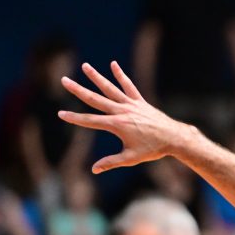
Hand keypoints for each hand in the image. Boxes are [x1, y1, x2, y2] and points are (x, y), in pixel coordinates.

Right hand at [59, 62, 188, 173]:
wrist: (173, 137)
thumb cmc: (152, 149)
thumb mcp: (130, 158)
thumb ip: (111, 162)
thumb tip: (94, 170)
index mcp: (117, 125)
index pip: (90, 121)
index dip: (74, 118)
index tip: (61, 114)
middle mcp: (121, 111)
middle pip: (95, 99)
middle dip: (78, 90)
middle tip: (64, 80)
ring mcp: (131, 104)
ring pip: (110, 88)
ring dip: (96, 77)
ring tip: (85, 66)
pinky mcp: (140, 102)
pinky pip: (129, 86)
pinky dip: (121, 76)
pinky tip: (113, 64)